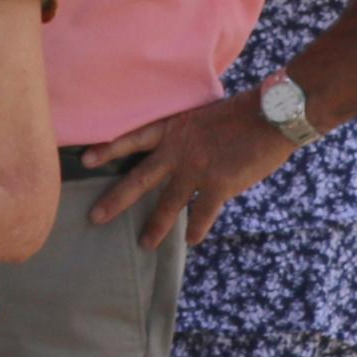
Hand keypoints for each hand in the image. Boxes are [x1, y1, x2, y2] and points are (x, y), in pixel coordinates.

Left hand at [87, 90, 292, 245]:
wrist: (272, 114)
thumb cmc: (242, 112)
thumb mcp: (202, 115)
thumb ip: (186, 135)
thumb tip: (178, 151)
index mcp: (173, 129)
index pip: (132, 139)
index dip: (108, 149)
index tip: (84, 159)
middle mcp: (178, 151)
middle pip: (139, 179)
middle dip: (116, 200)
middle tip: (95, 217)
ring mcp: (197, 169)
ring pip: (168, 204)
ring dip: (156, 226)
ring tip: (144, 244)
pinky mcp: (219, 184)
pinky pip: (203, 212)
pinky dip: (197, 228)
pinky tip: (190, 240)